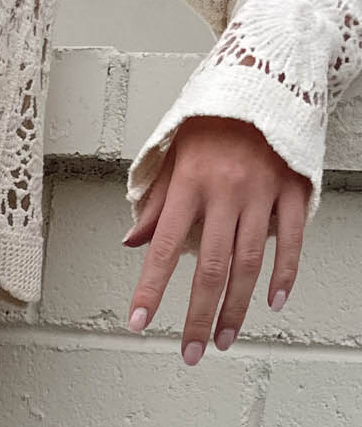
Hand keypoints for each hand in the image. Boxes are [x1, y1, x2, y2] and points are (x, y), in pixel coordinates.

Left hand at [121, 115, 309, 363]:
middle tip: (190, 352)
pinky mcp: (294, 188)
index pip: (163, 247)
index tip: (138, 323)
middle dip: (197, 315)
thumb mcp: (174, 153)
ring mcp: (263, 191)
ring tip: (223, 339)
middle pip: (210, 267)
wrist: (268, 74)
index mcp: (190, 182)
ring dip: (236, 307)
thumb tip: (132, 243)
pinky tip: (273, 303)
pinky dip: (284, 274)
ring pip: (248, 262)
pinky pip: (290, 239)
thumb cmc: (214, 119)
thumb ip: (155, 201)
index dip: (150, 289)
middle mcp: (226, 190)